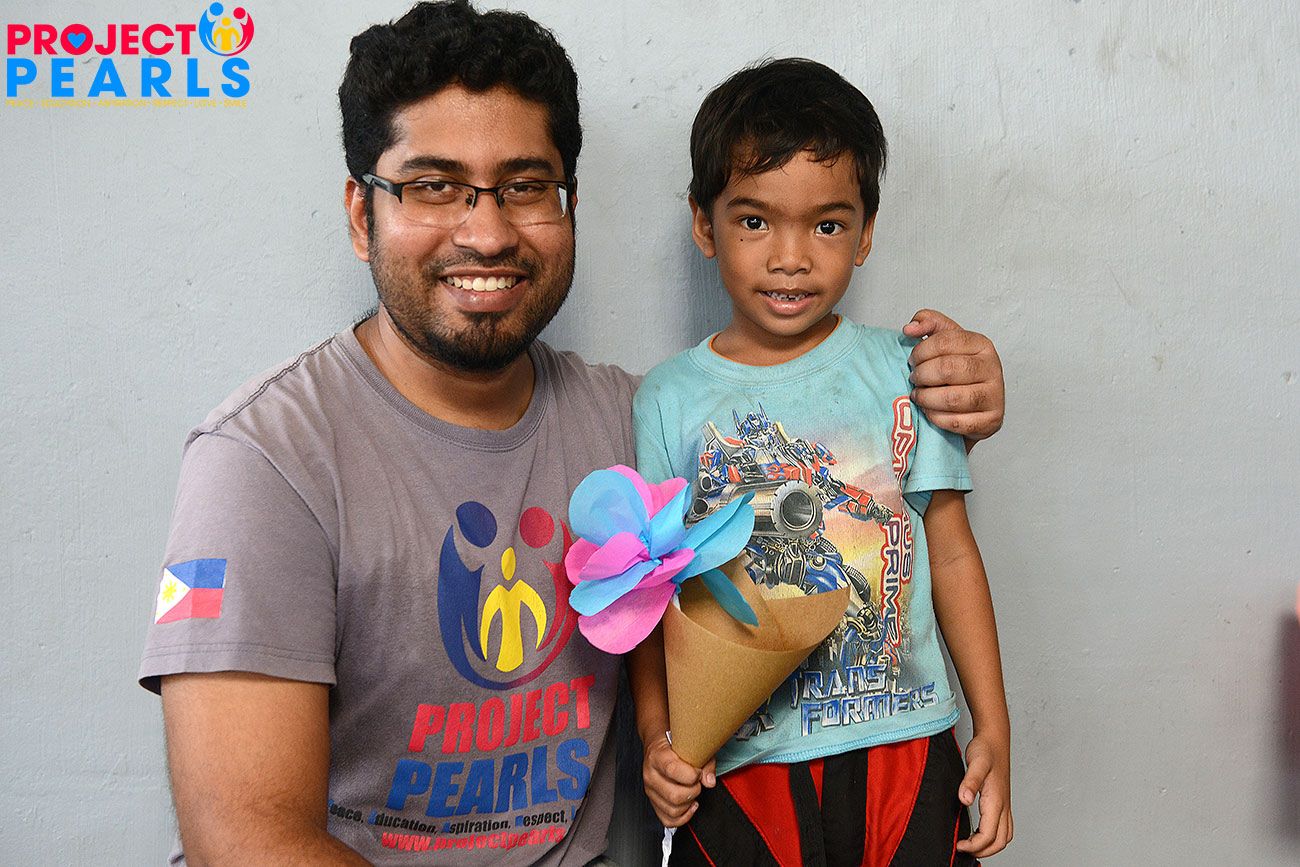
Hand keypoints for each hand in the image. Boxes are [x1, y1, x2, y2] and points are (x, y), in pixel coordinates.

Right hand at [642, 733, 715, 827]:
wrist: (658, 745)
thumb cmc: (674, 744)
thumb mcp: (691, 744)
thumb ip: (705, 762)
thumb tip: (709, 781)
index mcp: (657, 756)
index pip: (673, 770)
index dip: (692, 774)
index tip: (698, 771)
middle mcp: (650, 775)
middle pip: (674, 796)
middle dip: (693, 791)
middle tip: (697, 782)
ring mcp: (650, 790)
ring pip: (673, 810)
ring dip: (689, 804)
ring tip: (693, 791)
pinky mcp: (653, 802)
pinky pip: (668, 820)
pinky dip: (683, 817)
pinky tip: (690, 805)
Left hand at [903, 309, 1004, 442]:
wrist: (975, 406)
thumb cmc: (957, 372)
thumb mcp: (945, 342)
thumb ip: (928, 324)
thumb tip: (910, 328)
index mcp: (982, 344)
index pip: (946, 341)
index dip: (921, 351)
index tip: (912, 359)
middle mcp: (992, 368)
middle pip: (947, 369)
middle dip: (922, 375)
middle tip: (914, 379)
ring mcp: (994, 396)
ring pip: (952, 398)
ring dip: (927, 398)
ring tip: (919, 396)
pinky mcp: (991, 421)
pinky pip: (957, 421)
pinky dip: (936, 418)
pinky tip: (930, 412)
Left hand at [955, 732, 1012, 857]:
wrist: (995, 739)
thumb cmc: (986, 749)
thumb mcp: (975, 762)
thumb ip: (970, 781)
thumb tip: (964, 799)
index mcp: (997, 800)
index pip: (989, 835)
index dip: (974, 846)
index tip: (958, 844)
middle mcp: (1004, 806)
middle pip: (1000, 842)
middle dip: (983, 851)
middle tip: (963, 849)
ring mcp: (1005, 805)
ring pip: (1004, 836)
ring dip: (990, 846)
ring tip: (971, 844)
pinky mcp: (1003, 802)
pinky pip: (1004, 828)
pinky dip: (993, 837)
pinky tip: (979, 832)